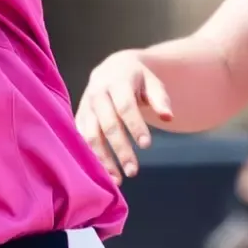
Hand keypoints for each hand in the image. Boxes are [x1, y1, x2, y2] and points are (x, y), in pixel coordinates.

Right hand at [76, 49, 174, 179]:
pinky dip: (90, 157)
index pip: (125, 106)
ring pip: (90, 135)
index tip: (147, 146)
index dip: (135, 126)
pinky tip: (103, 173)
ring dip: (103, 158)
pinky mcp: (79, 117)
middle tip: (133, 171)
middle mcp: (97, 93)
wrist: (112, 68)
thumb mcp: (153, 83)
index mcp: (116, 81)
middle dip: (120, 149)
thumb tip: (168, 117)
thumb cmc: (138, 80)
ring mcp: (85, 106)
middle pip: (107, 124)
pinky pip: (81, 139)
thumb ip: (160, 99)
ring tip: (117, 179)